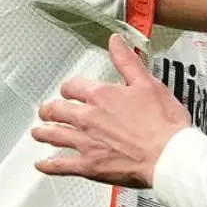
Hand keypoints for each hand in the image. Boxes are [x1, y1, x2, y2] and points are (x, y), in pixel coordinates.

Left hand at [34, 35, 191, 188]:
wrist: (169, 156)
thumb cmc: (163, 123)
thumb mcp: (148, 83)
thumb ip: (127, 61)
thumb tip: (115, 40)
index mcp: (102, 95)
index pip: (73, 86)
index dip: (69, 88)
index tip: (69, 90)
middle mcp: (88, 117)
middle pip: (57, 110)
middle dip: (50, 109)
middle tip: (46, 110)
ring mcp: (86, 142)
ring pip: (54, 135)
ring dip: (43, 132)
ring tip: (38, 132)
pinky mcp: (89, 166)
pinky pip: (61, 165)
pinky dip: (49, 165)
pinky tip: (42, 164)